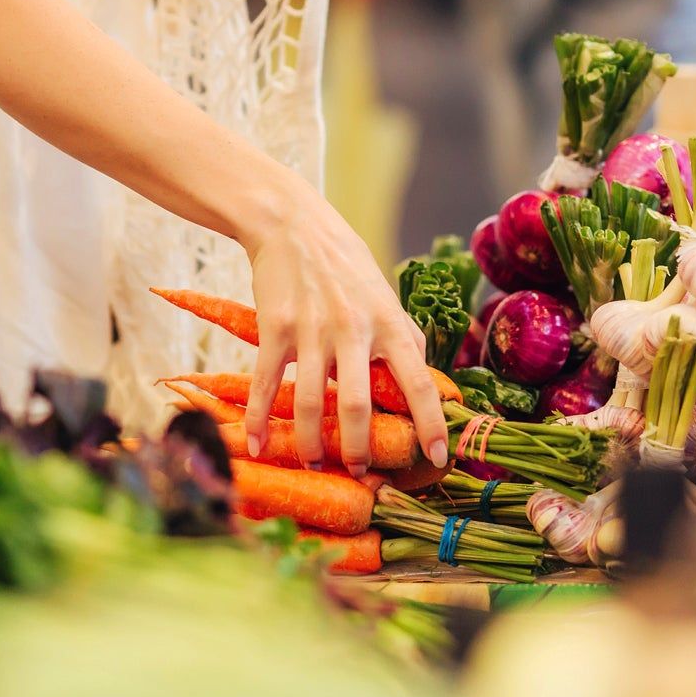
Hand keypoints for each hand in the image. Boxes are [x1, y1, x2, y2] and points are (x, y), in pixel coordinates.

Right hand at [239, 178, 449, 478]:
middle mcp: (353, 328)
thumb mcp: (384, 293)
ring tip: (314, 462)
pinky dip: (259, 419)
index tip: (438, 458)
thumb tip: (428, 376)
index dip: (431, 424)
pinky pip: (267, 383)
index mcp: (388, 322)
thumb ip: (403, 334)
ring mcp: (311, 330)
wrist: (291, 223)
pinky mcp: (275, 328)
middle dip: (359, 448)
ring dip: (312, 442)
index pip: (419, 381)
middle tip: (360, 473)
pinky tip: (257, 443)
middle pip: (359, 404)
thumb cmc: (344, 262)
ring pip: (312, 402)